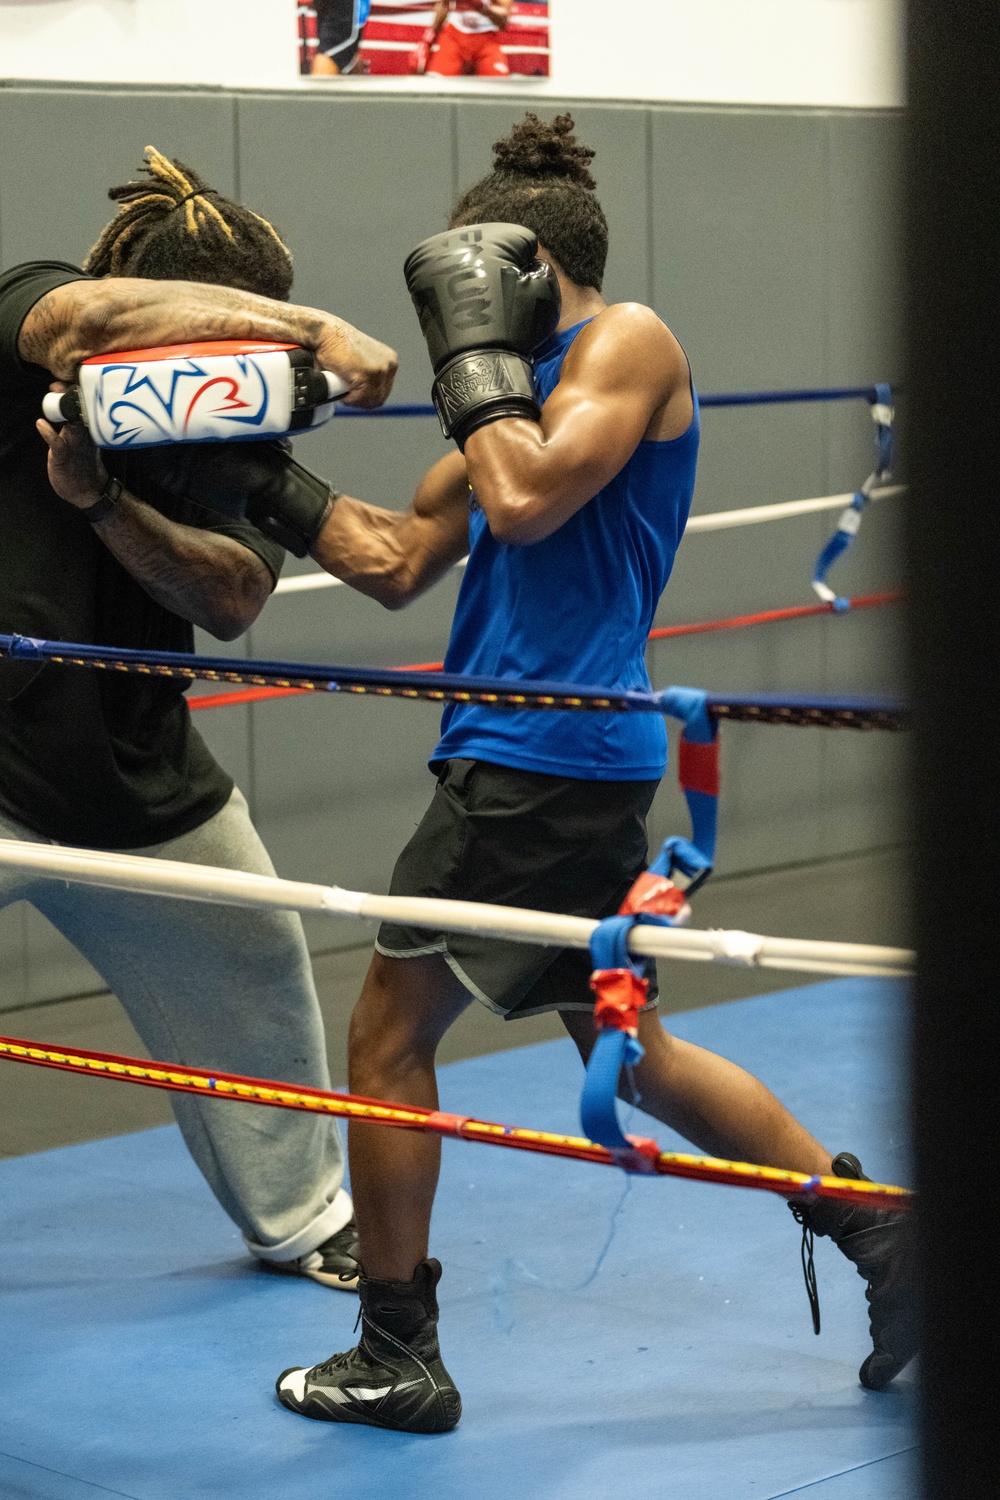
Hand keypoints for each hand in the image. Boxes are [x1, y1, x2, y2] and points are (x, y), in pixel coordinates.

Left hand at [36, 390, 106, 507]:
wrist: (88, 491)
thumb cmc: (84, 465)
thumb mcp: (86, 441)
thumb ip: (79, 424)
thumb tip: (72, 408)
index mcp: (91, 430)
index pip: (87, 407)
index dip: (78, 392)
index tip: (69, 380)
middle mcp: (84, 435)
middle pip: (80, 410)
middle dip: (70, 394)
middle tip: (58, 384)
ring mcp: (75, 446)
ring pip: (71, 423)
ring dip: (61, 408)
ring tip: (53, 394)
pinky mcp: (63, 457)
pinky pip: (57, 444)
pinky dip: (48, 434)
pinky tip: (41, 424)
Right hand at [314, 319, 397, 408]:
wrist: (324, 333)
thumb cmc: (335, 347)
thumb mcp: (359, 363)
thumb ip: (367, 378)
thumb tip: (364, 398)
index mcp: (389, 361)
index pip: (383, 391)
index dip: (366, 396)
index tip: (353, 393)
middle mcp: (389, 364)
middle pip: (378, 398)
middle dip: (360, 400)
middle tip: (346, 392)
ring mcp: (381, 369)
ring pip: (370, 400)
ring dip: (353, 399)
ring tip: (342, 386)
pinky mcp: (369, 373)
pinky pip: (360, 398)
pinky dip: (348, 398)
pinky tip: (341, 386)